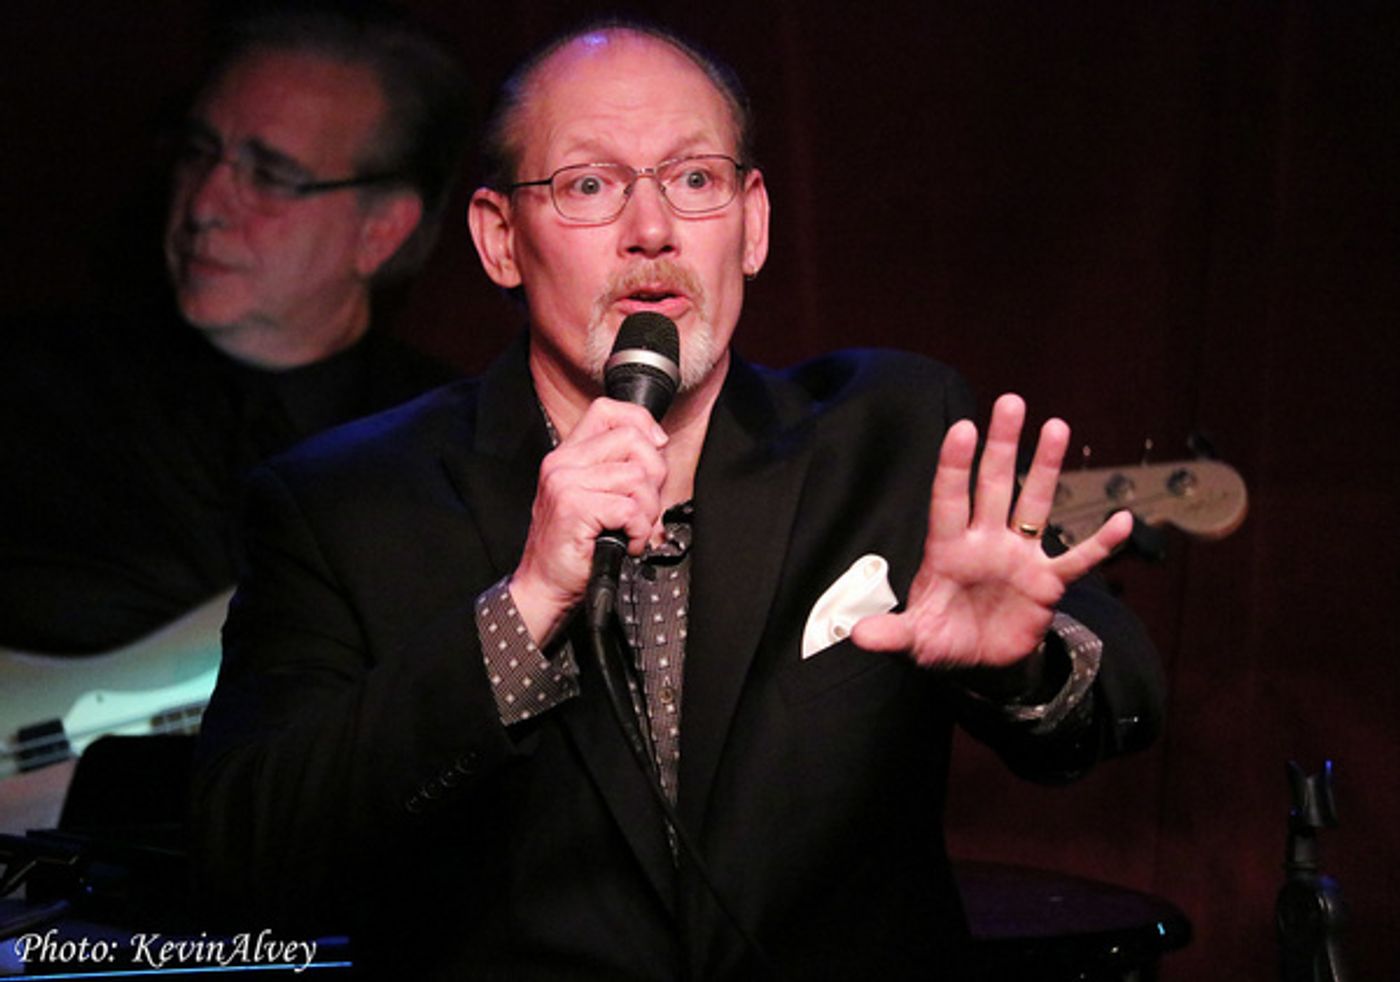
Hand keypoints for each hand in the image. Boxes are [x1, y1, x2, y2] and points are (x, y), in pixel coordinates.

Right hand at [510, 399, 668, 644]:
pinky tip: (626, 542)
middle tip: (643, 507)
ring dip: (647, 511)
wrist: (545, 587)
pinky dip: (639, 531)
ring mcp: (565, 483)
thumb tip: (658, 445)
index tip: (655, 448)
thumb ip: (618, 469)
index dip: (641, 423)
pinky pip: (630, 508)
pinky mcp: (573, 507)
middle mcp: (563, 463)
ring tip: (632, 529)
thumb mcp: (595, 498)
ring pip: (637, 477)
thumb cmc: (575, 548)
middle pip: (632, 439)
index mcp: (568, 455)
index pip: (608, 410)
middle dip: (654, 476)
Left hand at [851, 393, 1131, 671]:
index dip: (954, 466)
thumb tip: (857, 637)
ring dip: (1047, 469)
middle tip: (1010, 402)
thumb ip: (890, 634)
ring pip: (1034, 504)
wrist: (979, 663)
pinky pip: (1078, 559)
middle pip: (994, 485)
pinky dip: (1100, 544)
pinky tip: (1122, 520)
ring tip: (1057, 426)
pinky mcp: (1047, 582)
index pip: (948, 500)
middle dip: (1002, 445)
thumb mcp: (913, 640)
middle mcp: (985, 542)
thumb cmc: (941, 639)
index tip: (962, 428)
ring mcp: (1019, 558)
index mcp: (948, 549)